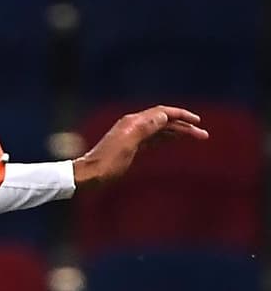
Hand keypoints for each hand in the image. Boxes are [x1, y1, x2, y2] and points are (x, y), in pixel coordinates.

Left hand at [73, 105, 206, 187]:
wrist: (88, 177)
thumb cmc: (106, 164)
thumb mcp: (128, 145)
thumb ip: (146, 128)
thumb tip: (164, 115)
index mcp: (134, 122)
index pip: (163, 113)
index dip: (182, 116)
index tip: (197, 122)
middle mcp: (134, 125)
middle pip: (164, 120)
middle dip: (184, 125)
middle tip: (202, 134)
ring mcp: (132, 135)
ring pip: (160, 130)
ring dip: (177, 133)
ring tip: (194, 138)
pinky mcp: (130, 146)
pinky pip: (152, 139)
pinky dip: (165, 139)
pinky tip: (173, 141)